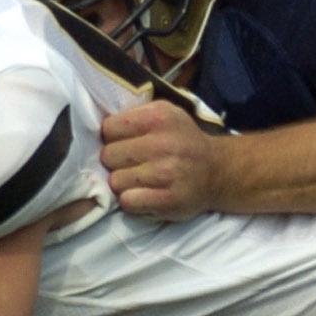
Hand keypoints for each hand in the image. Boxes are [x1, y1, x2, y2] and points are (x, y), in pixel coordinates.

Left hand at [102, 100, 222, 219]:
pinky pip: (128, 201)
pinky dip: (131, 201)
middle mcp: (163, 144)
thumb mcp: (166, 113)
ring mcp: (166, 174)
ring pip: (115, 181)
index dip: (112, 138)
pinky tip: (143, 194)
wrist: (217, 171)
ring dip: (123, 183)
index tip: (124, 143)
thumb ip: (135, 115)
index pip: (109, 128)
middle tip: (131, 164)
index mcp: (159, 117)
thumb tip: (98, 127)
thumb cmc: (183, 140)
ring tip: (138, 180)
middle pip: (108, 156)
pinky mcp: (168, 200)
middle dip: (116, 162)